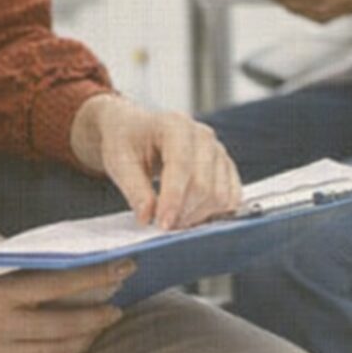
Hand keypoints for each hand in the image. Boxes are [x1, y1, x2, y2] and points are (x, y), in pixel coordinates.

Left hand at [70, 93, 240, 228]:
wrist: (138, 132)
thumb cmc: (127, 142)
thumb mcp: (119, 162)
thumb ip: (134, 189)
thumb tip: (147, 217)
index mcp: (175, 125)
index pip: (181, 166)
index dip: (173, 199)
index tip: (162, 225)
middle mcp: (203, 135)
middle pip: (204, 184)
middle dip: (185, 213)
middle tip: (163, 227)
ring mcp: (218, 151)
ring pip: (220, 194)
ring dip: (198, 216)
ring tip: (174, 221)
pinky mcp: (226, 167)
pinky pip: (232, 196)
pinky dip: (215, 213)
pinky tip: (192, 217)